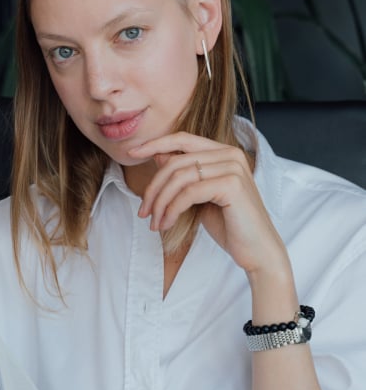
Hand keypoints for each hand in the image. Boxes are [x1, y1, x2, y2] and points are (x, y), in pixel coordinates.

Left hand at [129, 132, 287, 275]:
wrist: (257, 251)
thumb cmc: (229, 224)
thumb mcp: (198, 196)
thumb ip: (184, 175)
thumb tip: (159, 155)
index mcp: (223, 152)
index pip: (182, 139)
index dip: (154, 143)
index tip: (132, 154)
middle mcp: (230, 154)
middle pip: (175, 161)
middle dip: (153, 188)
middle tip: (143, 211)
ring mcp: (233, 167)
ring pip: (179, 178)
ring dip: (160, 203)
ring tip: (154, 223)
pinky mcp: (232, 184)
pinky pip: (188, 193)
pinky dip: (171, 210)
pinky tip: (166, 224)